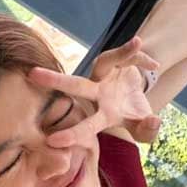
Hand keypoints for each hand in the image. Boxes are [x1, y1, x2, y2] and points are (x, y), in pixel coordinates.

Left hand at [27, 37, 160, 148]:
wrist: (139, 92)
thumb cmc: (135, 115)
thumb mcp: (144, 127)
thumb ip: (148, 130)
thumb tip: (154, 120)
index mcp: (102, 114)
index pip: (85, 126)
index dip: (71, 134)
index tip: (52, 142)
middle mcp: (98, 92)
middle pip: (76, 85)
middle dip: (55, 80)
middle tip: (33, 74)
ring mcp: (105, 74)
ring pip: (106, 60)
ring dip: (122, 53)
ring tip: (137, 44)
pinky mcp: (116, 59)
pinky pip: (128, 55)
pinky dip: (141, 57)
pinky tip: (154, 64)